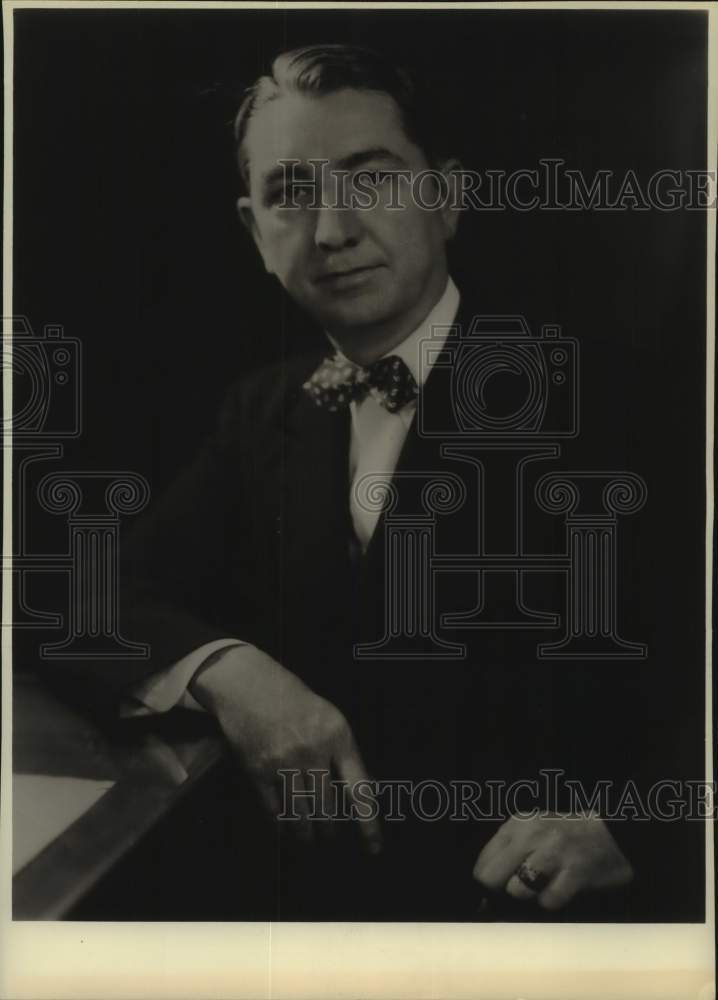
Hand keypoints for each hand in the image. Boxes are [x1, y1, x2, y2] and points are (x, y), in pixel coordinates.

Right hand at [189, 646, 381, 852]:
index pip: (359, 789)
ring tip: (308, 839)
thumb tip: (362, 792)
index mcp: (338, 736)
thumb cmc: (296, 701)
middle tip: (330, 836)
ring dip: (305, 832)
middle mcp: (313, 751)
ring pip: (300, 813)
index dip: (368, 823)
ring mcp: (284, 762)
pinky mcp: (258, 770)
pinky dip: (281, 822)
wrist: (250, 685)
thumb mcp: (330, 717)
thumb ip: (344, 753)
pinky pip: (274, 809)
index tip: (374, 848)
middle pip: (327, 808)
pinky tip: (285, 828)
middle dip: (330, 830)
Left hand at [473, 813, 632, 909]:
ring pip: (518, 890)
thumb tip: (483, 889)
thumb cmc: (567, 837)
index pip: (483, 862)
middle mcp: (532, 834)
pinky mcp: (575, 872)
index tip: (494, 892)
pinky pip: (549, 900)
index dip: (486, 883)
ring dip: (530, 897)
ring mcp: (554, 852)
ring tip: (545, 886)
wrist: (614, 835)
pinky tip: (563, 888)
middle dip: (502, 891)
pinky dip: (552, 900)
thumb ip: (507, 852)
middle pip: (493, 878)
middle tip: (520, 891)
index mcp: (518, 824)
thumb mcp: (533, 832)